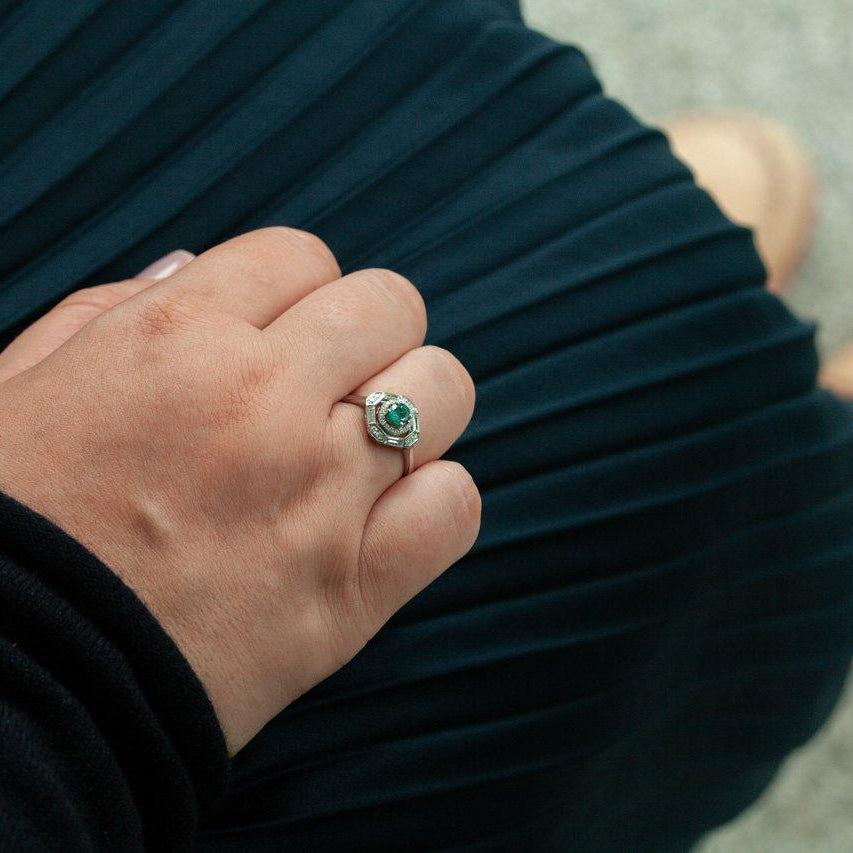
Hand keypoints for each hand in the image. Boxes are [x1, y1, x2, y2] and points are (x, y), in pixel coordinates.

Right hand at [0, 229, 479, 752]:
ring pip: (441, 391)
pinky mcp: (353, 590)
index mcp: (176, 337)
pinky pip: (455, 506)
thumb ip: (109, 308)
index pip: (300, 256)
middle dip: (368, 333)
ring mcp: (319, 494)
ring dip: (414, 407)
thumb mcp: (20, 383)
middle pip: (390, 307)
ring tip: (364, 447)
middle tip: (331, 383)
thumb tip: (195, 266)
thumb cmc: (10, 530)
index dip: (296, 291)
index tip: (281, 334)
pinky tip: (388, 516)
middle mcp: (262, 401)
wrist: (15, 685)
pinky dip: (435, 502)